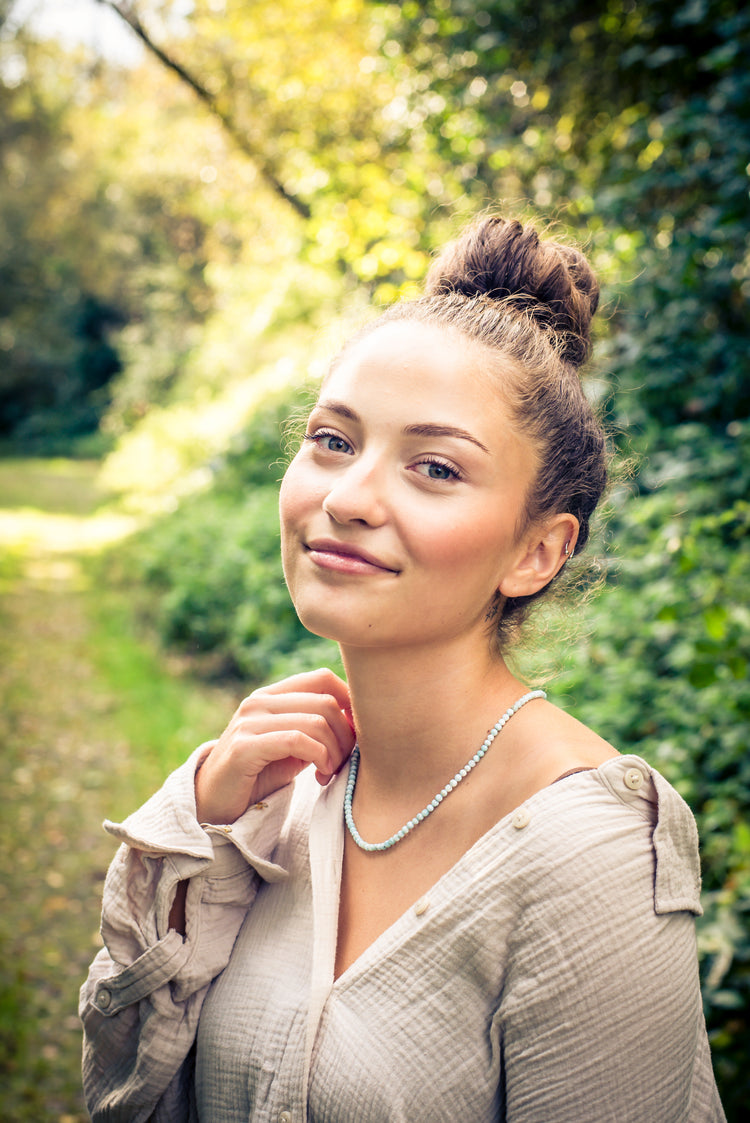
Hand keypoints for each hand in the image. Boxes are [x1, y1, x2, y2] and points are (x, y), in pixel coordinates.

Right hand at [194, 668, 353, 823]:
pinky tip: (320, 775)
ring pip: (316, 721)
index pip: (322, 677)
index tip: (356, 734)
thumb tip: (356, 719)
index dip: (349, 702)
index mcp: (272, 695)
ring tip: (329, 772)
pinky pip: (296, 740)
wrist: (214, 804)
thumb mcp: (294, 747)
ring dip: (334, 752)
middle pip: (325, 701)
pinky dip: (319, 757)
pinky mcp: (244, 747)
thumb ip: (317, 728)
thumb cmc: (259, 775)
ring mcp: (249, 722)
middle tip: (343, 762)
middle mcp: (259, 701)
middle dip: (345, 735)